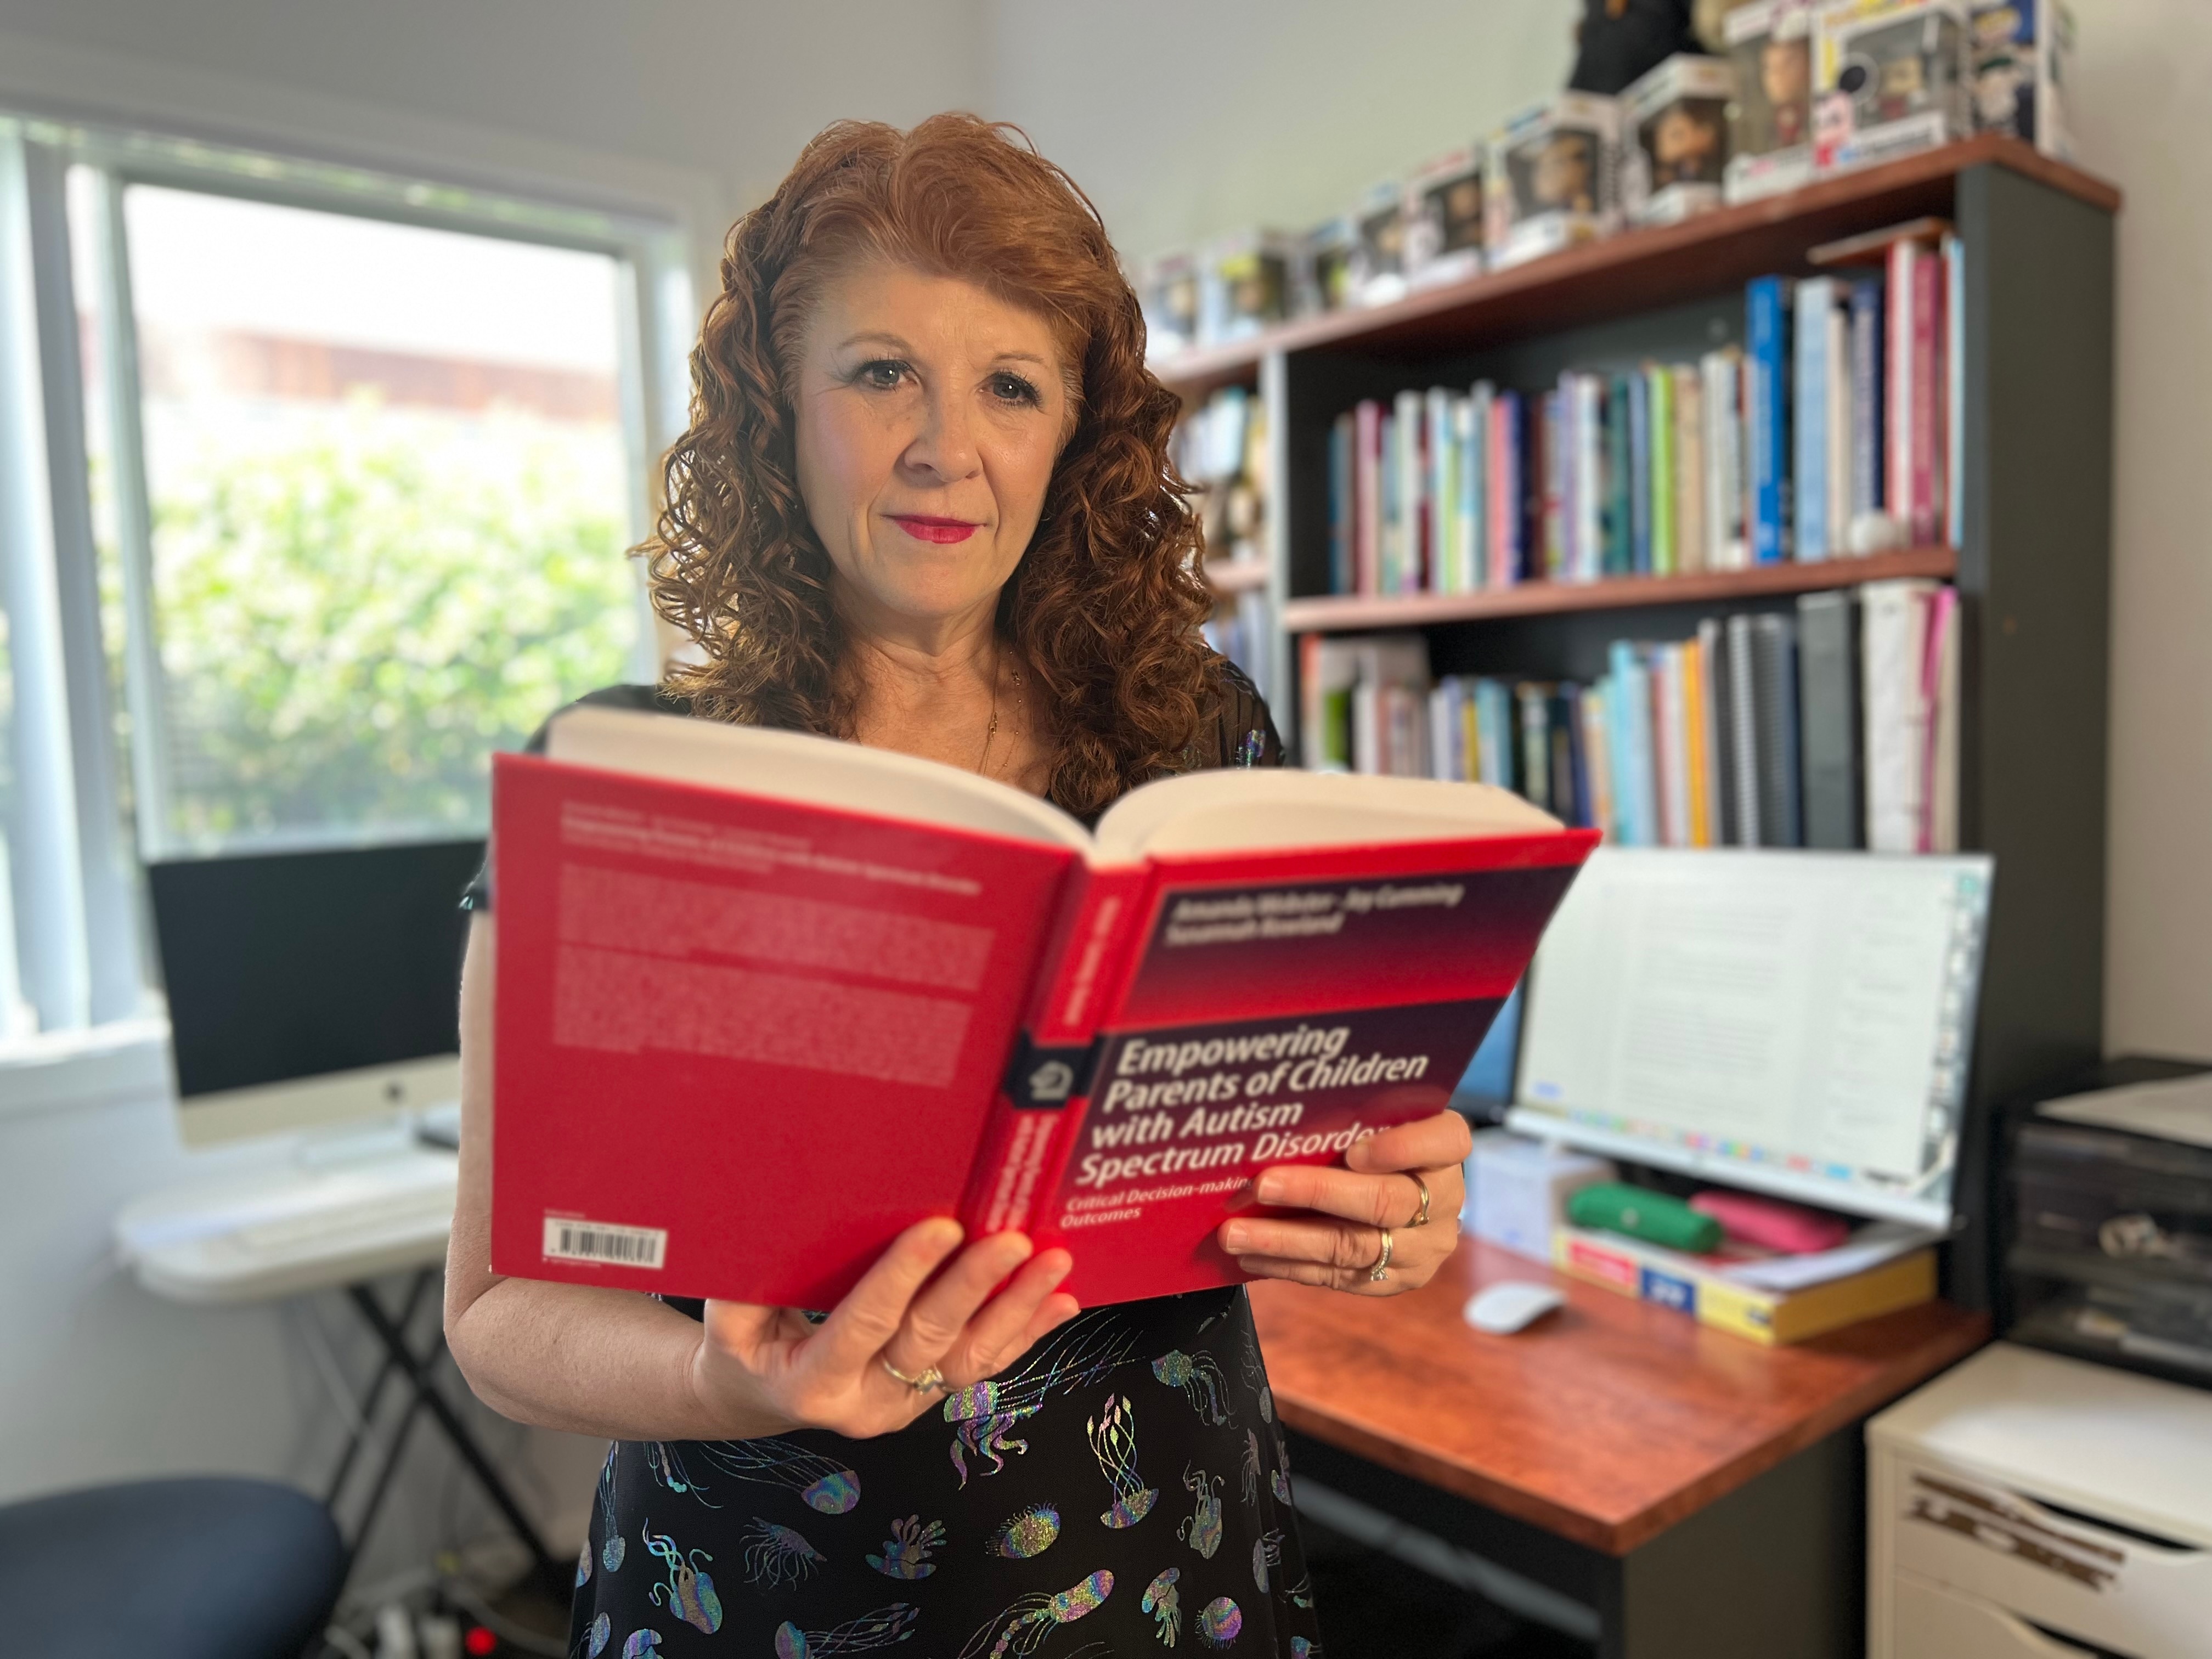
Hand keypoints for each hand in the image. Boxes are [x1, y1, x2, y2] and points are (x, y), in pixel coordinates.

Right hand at [690, 1220, 1077, 1438]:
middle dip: (974, 1286)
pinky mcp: (930, 1396)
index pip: (865, 1324)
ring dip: (1016, 1310)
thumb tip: (778, 1218)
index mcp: (813, 1384)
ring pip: (969, 1359)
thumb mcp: (729, 1320)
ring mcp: (906, 1405)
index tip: (941, 1227)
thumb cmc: (742, 1346)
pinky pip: (983, 1366)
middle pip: (929, 1341)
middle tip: (1012, 1239)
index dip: (903, 1276)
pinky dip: (1025, 1332)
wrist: (756, 1396)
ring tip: (1054, 1264)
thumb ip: (750, 1284)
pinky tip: (1060, 1301)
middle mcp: (867, 1404)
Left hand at [1217, 1110, 1470, 1295]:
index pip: (1444, 1141)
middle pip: (1385, 1201)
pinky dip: (1291, 1266)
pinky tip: (1252, 1257)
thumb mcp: (1376, 1120)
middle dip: (1316, 1192)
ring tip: (1236, 1233)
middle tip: (1261, 1186)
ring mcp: (1423, 1249)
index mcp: (1445, 1151)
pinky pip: (1340, 1277)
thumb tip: (1280, 1123)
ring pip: (1354, 1246)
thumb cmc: (1377, 1141)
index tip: (1353, 1150)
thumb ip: (1350, 1120)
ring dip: (1287, 1240)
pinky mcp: (1397, 1280)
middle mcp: (1446, 1202)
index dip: (1401, 1147)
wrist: (1407, 1194)